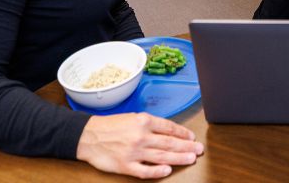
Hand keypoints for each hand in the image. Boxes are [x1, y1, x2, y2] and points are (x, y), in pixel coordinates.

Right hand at [76, 112, 203, 178]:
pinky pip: (145, 171)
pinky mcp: (126, 165)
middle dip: (187, 146)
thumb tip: (168, 132)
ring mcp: (134, 152)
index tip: (191, 137)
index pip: (169, 127)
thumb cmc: (110, 126)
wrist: (88, 136)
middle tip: (199, 149)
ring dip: (179, 158)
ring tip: (191, 158)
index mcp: (143, 121)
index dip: (183, 132)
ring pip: (162, 156)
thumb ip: (149, 125)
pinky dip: (158, 171)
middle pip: (169, 142)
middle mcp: (141, 136)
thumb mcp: (132, 117)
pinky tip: (168, 170)